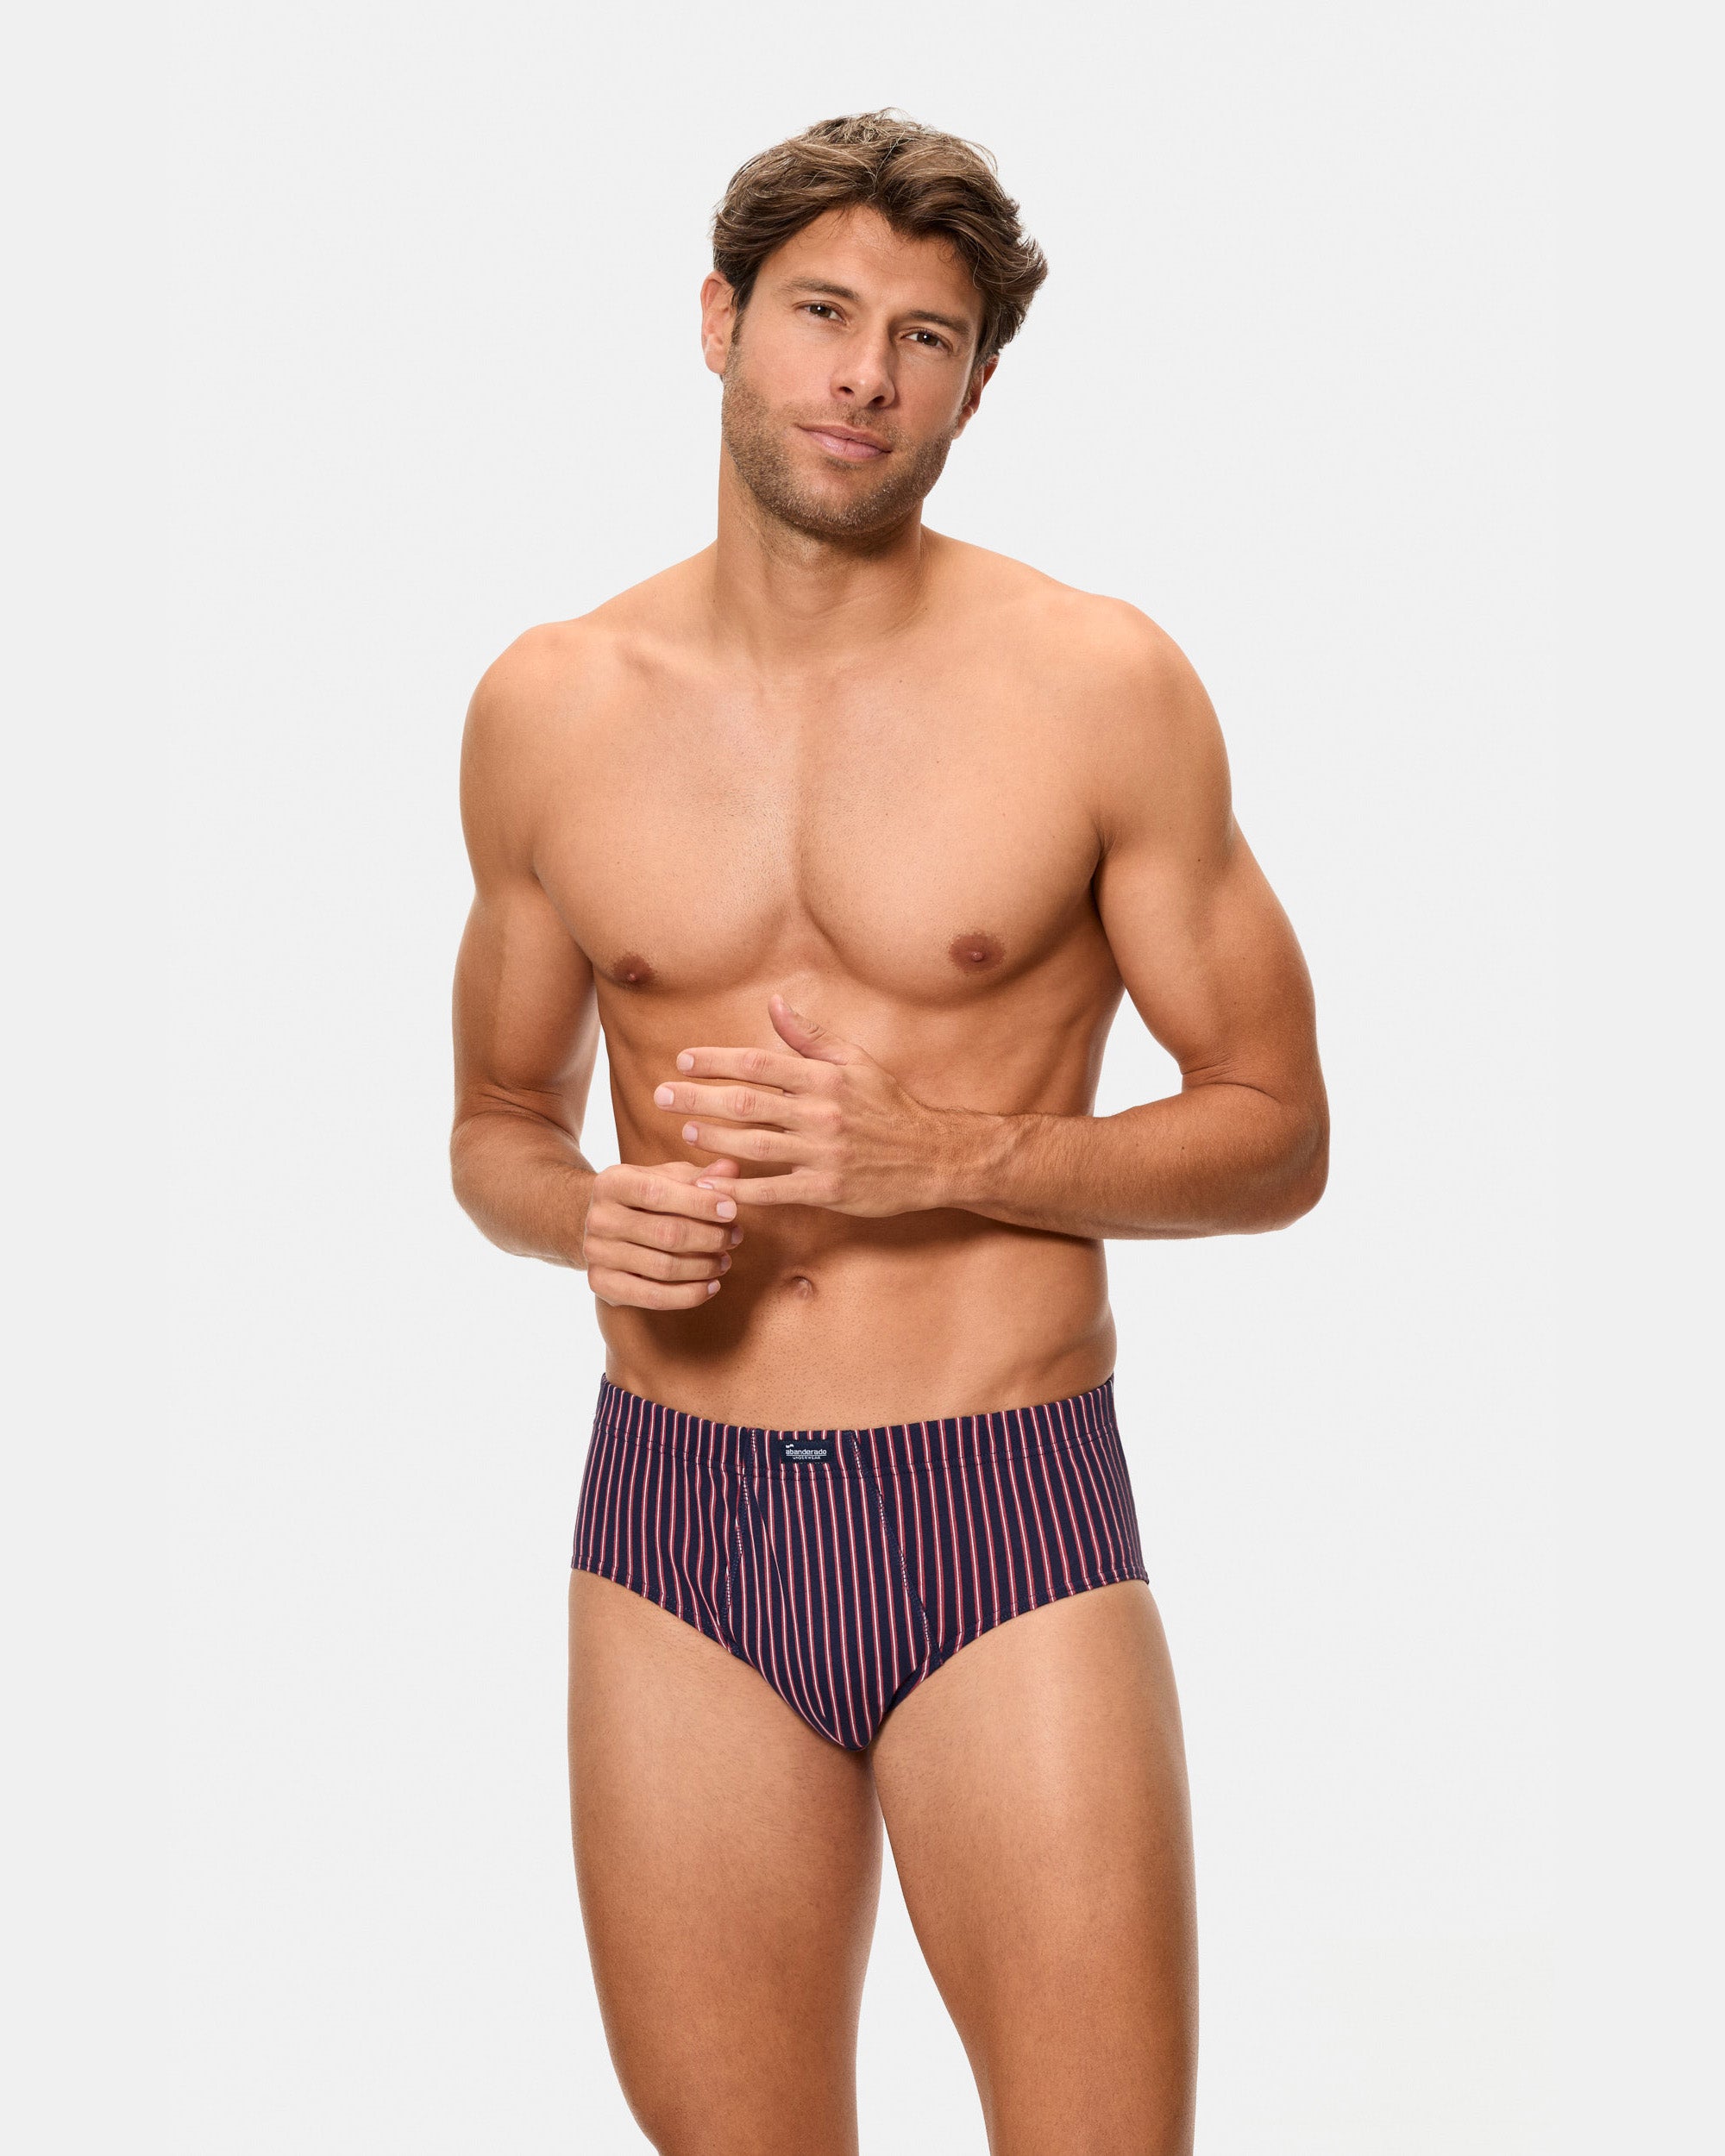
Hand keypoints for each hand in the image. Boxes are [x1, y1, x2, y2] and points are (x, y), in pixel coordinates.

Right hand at [580, 1157, 744, 1308]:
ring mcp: (596, 1253)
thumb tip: (731, 1169)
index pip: (657, 1193)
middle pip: (665, 1234)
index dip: (699, 1203)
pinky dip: (689, 1295)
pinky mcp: (601, 1284)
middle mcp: (598, 1217)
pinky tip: (712, 1286)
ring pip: (663, 1268)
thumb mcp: (667, 1178)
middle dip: (709, 1238)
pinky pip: (653, 1297)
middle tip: (736, 1237)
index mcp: (611, 1182)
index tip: (732, 1210)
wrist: (600, 1225)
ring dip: (704, 1267)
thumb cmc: (643, 1198)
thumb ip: (699, 1175)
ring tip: (725, 1261)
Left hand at [652, 994, 953, 1216]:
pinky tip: (712, 1187)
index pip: (757, 1063)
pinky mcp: (827, 1190)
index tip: (683, 1061)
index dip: (715, 1061)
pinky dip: (739, 1189)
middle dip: (697, 1099)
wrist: (933, 1157)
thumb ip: (810, 1036)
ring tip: (684, 1132)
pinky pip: (773, 1190)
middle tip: (661, 1095)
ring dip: (712, 1140)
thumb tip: (774, 1004)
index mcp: (824, 1078)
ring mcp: (823, 1154)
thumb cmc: (889, 1107)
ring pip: (753, 1146)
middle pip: (745, 1103)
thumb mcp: (856, 1063)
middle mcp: (821, 1113)